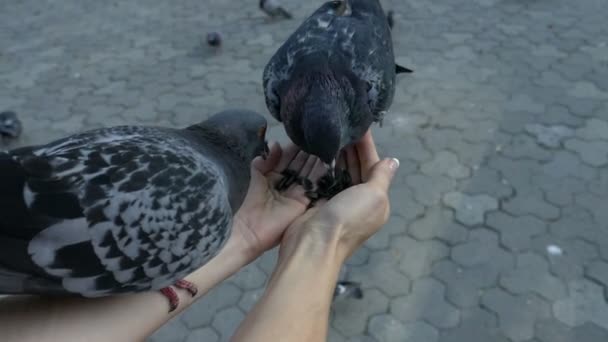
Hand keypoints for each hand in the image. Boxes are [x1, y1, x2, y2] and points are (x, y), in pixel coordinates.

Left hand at [231, 142, 326, 261]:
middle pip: (302, 164)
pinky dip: (321, 175)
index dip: (296, 147)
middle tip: (320, 137)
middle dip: (310, 151)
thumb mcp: (257, 177)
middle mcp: (289, 182)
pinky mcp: (305, 202)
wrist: (251, 230)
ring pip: (310, 173)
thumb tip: (275, 143)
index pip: (289, 158)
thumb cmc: (252, 204)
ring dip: (317, 161)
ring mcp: (298, 192)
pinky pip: (315, 186)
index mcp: (277, 175)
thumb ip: (264, 161)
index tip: (305, 134)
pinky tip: (328, 163)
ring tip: (326, 146)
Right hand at [279, 131, 399, 263]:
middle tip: (341, 123)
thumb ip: (382, 176)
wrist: (315, 243)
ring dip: (336, 152)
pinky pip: (322, 177)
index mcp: (376, 199)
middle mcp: (358, 200)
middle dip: (351, 146)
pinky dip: (321, 163)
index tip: (359, 124)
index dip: (367, 146)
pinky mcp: (318, 200)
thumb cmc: (349, 218)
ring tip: (329, 131)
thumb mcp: (374, 196)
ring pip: (338, 170)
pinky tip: (316, 148)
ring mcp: (337, 200)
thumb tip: (394, 161)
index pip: (374, 166)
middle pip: (356, 167)